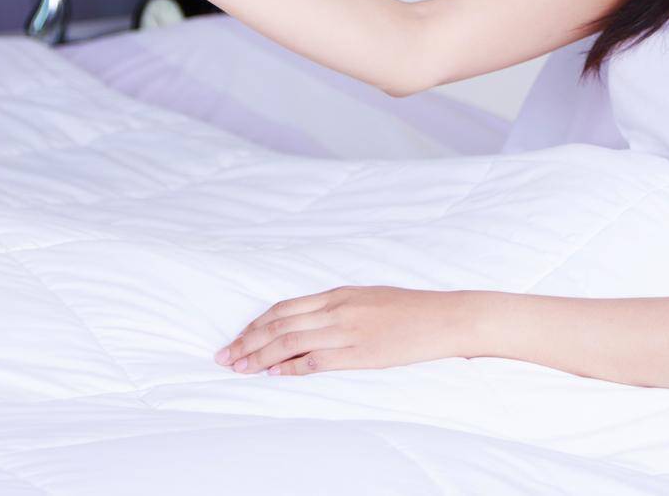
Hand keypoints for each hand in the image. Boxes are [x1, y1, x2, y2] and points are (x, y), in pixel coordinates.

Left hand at [214, 285, 479, 376]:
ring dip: (260, 355)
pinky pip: (316, 359)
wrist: (444, 317)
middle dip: (247, 340)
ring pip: (290, 341)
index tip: (237, 338)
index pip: (284, 308)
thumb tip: (309, 324)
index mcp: (338, 294)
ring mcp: (347, 330)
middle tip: (224, 356)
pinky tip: (274, 374)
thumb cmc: (410, 310)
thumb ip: (338, 309)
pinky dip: (290, 367)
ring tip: (239, 367)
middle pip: (279, 324)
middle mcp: (337, 309)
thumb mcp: (368, 299)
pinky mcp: (360, 352)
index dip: (256, 324)